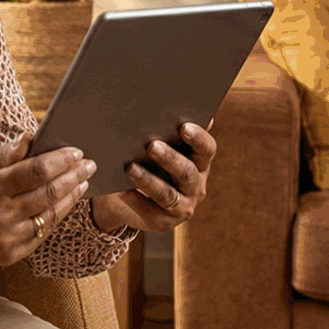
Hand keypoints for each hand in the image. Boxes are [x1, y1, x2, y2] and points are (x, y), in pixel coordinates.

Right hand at [0, 132, 94, 266]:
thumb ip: (2, 153)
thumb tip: (31, 137)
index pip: (36, 171)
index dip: (60, 160)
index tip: (76, 152)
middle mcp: (0, 216)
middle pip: (49, 193)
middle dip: (74, 177)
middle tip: (89, 165)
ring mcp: (6, 239)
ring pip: (50, 216)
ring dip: (71, 198)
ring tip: (82, 183)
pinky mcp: (9, 255)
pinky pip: (41, 233)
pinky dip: (55, 217)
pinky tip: (64, 204)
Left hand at [91, 123, 216, 233]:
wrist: (124, 198)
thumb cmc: (145, 163)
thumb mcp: (157, 148)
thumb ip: (168, 131)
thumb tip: (172, 106)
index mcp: (199, 163)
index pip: (207, 150)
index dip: (199, 138)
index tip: (184, 126)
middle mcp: (196, 186)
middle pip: (187, 172)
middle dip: (170, 158)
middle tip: (151, 145)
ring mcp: (182, 207)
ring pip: (168, 194)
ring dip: (149, 181)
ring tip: (130, 168)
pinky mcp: (163, 222)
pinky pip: (149, 211)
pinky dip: (135, 199)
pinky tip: (121, 190)